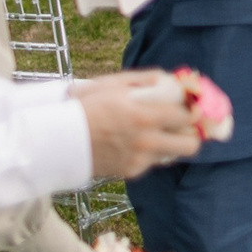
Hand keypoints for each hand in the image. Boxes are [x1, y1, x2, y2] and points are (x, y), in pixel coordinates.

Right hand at [73, 72, 206, 180]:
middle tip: (182, 125)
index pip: (189, 117)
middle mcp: (148, 141)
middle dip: (191, 134)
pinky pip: (153, 161)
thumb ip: (147, 80)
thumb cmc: (86, 106)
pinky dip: (151, 152)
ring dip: (172, 143)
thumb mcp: (114, 84)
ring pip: (174, 155)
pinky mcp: (131, 171)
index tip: (190, 107)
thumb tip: (172, 79)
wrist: (58, 139)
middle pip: (191, 144)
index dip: (192, 111)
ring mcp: (140, 159)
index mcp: (146, 116)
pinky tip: (137, 142)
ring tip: (159, 132)